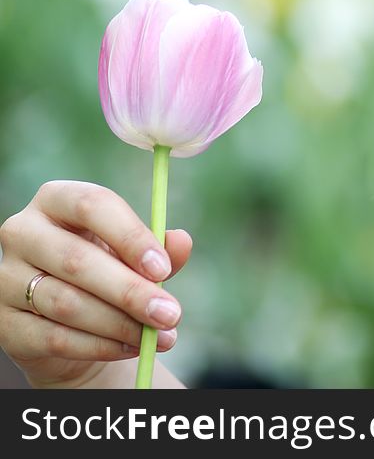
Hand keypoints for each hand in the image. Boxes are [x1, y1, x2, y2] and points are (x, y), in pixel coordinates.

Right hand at [0, 180, 190, 387]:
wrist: (75, 322)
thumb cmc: (111, 271)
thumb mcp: (137, 255)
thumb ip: (161, 248)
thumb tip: (181, 241)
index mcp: (57, 199)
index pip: (92, 205)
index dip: (130, 237)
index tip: (164, 268)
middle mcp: (22, 232)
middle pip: (77, 260)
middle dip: (131, 291)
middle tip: (171, 314)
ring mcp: (6, 277)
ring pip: (67, 303)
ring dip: (121, 324)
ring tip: (160, 336)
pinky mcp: (5, 322)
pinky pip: (55, 337)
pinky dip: (100, 345)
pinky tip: (132, 347)